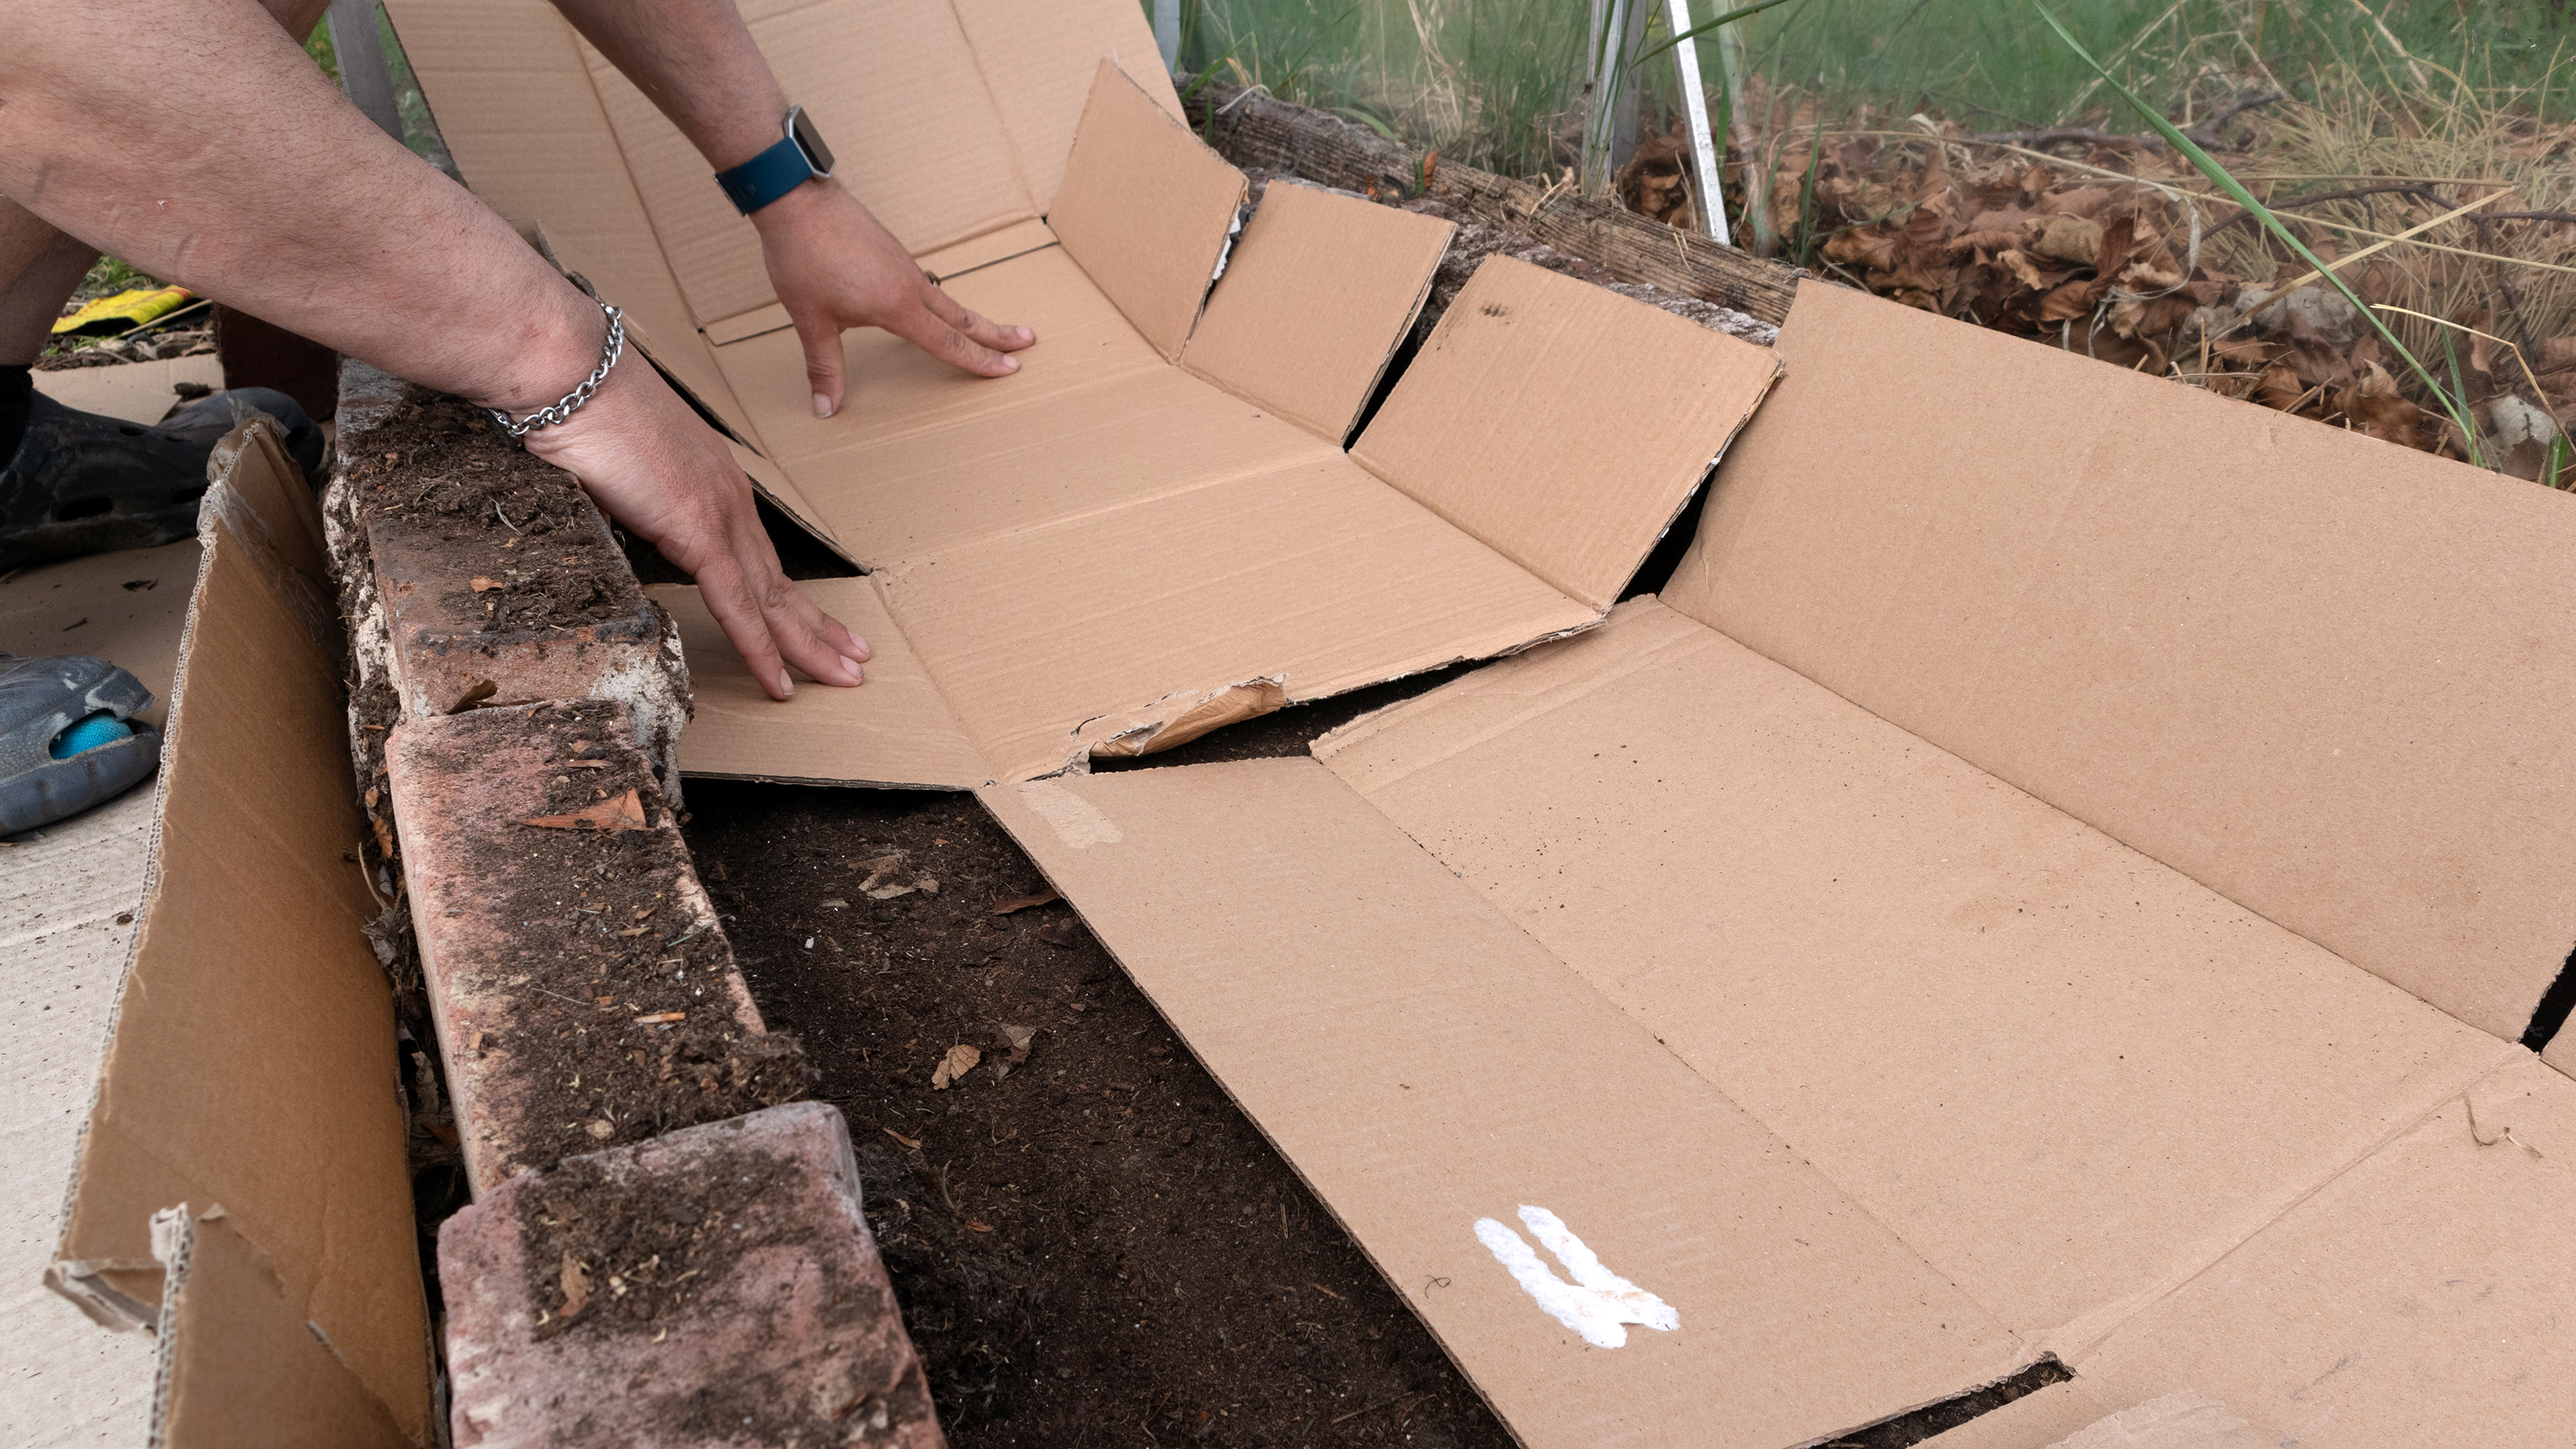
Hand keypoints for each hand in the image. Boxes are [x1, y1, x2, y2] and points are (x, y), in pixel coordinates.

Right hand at [519, 350, 867, 700]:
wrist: (572, 377)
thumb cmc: (581, 412)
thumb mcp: (619, 471)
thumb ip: (634, 505)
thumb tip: (624, 525)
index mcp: (716, 484)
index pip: (762, 558)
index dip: (791, 598)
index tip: (819, 625)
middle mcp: (730, 500)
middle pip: (781, 581)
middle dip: (821, 627)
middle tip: (856, 661)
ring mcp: (719, 516)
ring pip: (774, 599)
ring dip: (808, 645)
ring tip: (843, 677)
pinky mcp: (697, 531)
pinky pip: (737, 606)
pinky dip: (760, 648)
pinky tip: (778, 682)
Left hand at [752, 179, 1035, 417]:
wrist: (796, 199)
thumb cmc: (803, 257)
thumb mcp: (811, 319)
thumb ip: (823, 366)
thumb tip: (825, 409)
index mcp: (898, 306)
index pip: (948, 342)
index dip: (980, 360)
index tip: (1010, 368)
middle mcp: (910, 284)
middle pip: (962, 316)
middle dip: (996, 333)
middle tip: (1028, 340)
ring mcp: (903, 264)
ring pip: (946, 298)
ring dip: (970, 316)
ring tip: (987, 327)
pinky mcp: (891, 249)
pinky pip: (924, 282)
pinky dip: (940, 300)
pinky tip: (932, 303)